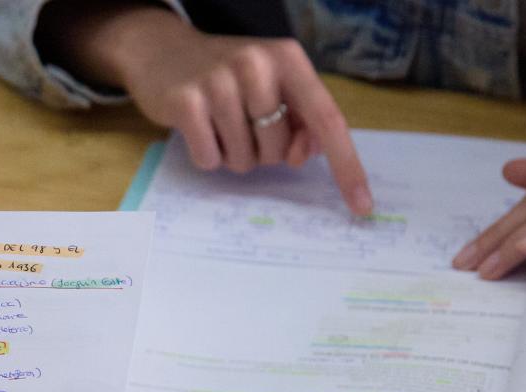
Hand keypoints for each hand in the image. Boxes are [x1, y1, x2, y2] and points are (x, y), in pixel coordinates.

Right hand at [36, 3, 372, 213]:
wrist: (163, 50)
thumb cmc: (228, 76)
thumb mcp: (272, 86)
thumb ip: (300, 120)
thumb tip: (303, 155)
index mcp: (288, 59)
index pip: (327, 120)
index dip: (347, 167)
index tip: (362, 206)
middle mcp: (256, 63)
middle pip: (279, 150)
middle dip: (263, 153)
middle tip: (242, 127)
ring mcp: (218, 81)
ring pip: (244, 159)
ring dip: (233, 156)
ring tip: (218, 126)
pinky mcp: (185, 101)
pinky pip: (210, 159)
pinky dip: (207, 156)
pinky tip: (198, 129)